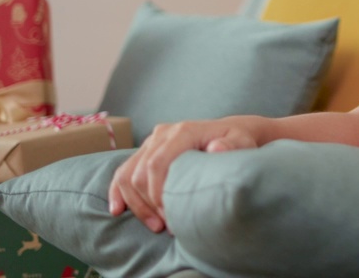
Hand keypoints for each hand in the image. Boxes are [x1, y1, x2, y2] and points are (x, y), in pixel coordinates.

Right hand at [108, 116, 261, 231]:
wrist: (231, 133)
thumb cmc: (238, 142)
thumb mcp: (242, 143)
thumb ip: (231, 146)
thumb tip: (215, 149)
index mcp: (183, 131)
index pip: (158, 163)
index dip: (158, 193)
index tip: (171, 217)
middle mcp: (163, 133)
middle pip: (141, 172)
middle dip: (149, 203)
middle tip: (168, 226)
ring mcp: (152, 141)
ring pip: (129, 174)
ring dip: (136, 203)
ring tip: (155, 225)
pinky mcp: (147, 150)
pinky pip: (123, 171)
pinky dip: (118, 192)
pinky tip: (117, 210)